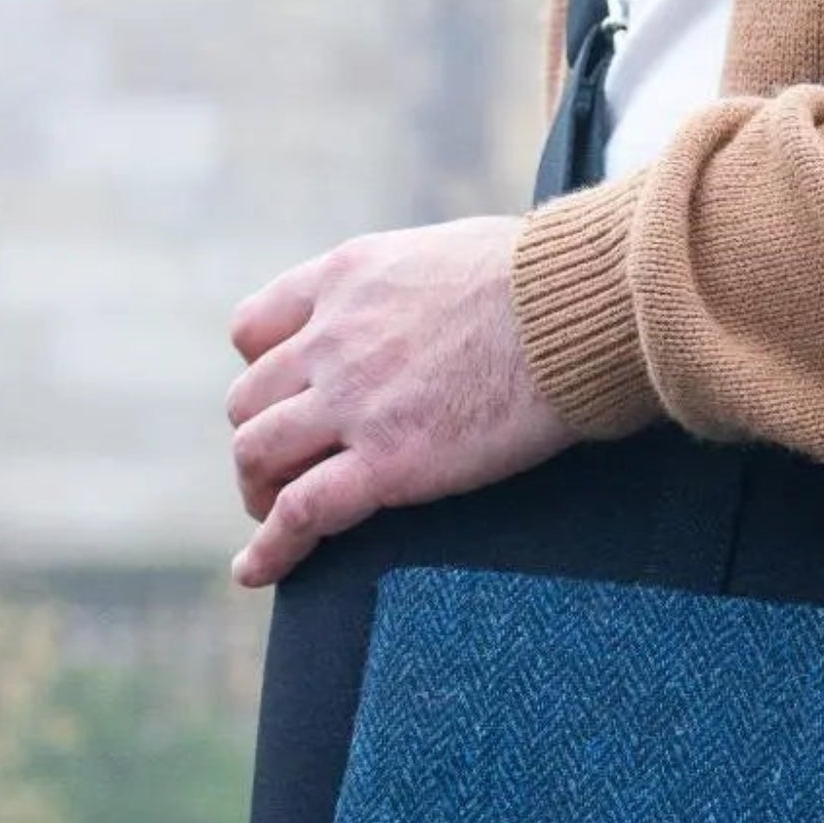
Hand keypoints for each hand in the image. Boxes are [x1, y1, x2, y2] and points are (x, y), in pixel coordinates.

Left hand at [225, 217, 576, 587]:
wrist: (574, 311)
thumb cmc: (545, 279)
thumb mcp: (452, 250)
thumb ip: (422, 283)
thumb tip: (452, 304)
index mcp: (347, 280)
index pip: (255, 332)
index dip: (261, 376)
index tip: (285, 405)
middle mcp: (333, 337)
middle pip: (249, 402)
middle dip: (260, 442)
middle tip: (283, 475)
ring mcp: (353, 401)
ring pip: (257, 454)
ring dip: (258, 492)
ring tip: (273, 522)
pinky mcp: (388, 461)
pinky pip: (301, 511)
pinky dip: (271, 548)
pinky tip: (256, 572)